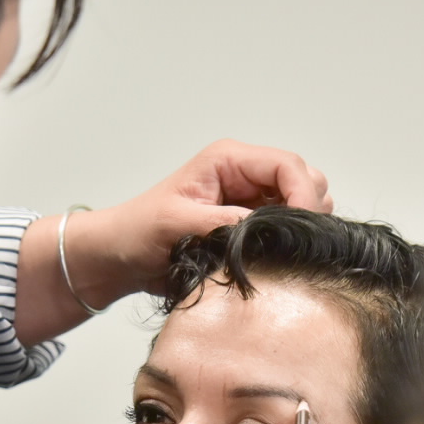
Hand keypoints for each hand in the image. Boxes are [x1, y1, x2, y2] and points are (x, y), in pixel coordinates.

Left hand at [14, 140, 330, 343]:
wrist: (117, 258)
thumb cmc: (135, 232)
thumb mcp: (176, 224)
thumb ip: (222, 223)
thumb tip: (266, 229)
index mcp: (229, 160)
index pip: (289, 166)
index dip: (304, 196)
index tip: (303, 229)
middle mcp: (245, 176)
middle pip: (306, 182)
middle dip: (306, 210)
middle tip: (292, 245)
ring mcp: (250, 202)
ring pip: (302, 208)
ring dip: (298, 229)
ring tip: (277, 254)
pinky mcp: (250, 229)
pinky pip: (286, 232)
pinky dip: (288, 246)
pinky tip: (271, 263)